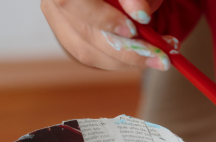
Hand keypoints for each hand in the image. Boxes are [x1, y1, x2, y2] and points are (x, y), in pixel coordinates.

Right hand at [40, 0, 176, 70]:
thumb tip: (141, 15)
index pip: (72, 2)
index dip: (104, 19)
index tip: (134, 29)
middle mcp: (54, 2)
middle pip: (87, 35)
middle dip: (128, 51)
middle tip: (161, 57)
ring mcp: (59, 23)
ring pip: (89, 53)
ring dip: (127, 61)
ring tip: (157, 58)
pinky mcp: (69, 40)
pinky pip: (94, 59)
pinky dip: (120, 62)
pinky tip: (141, 57)